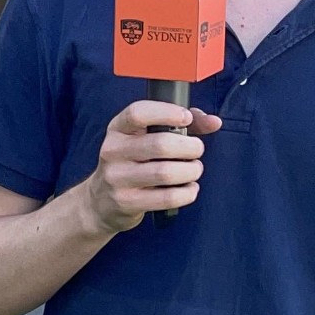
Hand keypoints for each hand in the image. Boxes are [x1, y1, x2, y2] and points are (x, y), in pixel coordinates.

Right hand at [82, 102, 222, 233]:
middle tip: (197, 150)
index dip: (167, 112)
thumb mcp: (145, 138)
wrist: (100, 202)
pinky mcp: (127, 202)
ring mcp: (117, 178)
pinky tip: (189, 188)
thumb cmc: (132, 163)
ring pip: (166, 172)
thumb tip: (214, 122)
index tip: (187, 118)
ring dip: (191, 170)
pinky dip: (187, 193)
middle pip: (160, 144)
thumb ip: (180, 125)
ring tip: (194, 169)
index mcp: (118, 129)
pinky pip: (167, 197)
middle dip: (190, 147)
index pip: (138, 113)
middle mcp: (113, 151)